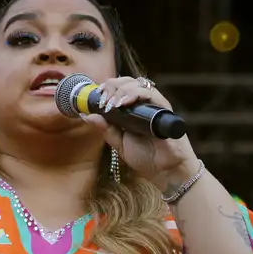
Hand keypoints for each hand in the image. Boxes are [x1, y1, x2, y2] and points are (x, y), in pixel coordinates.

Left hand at [80, 76, 198, 193]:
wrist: (165, 172)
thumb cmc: (145, 157)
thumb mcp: (119, 143)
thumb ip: (105, 129)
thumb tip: (86, 115)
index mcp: (132, 109)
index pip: (120, 87)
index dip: (107, 87)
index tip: (97, 96)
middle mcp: (143, 104)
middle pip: (127, 81)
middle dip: (112, 87)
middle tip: (103, 100)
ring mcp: (154, 105)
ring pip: (138, 83)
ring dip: (121, 90)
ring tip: (112, 104)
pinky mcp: (164, 109)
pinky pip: (151, 94)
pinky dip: (135, 94)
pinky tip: (125, 103)